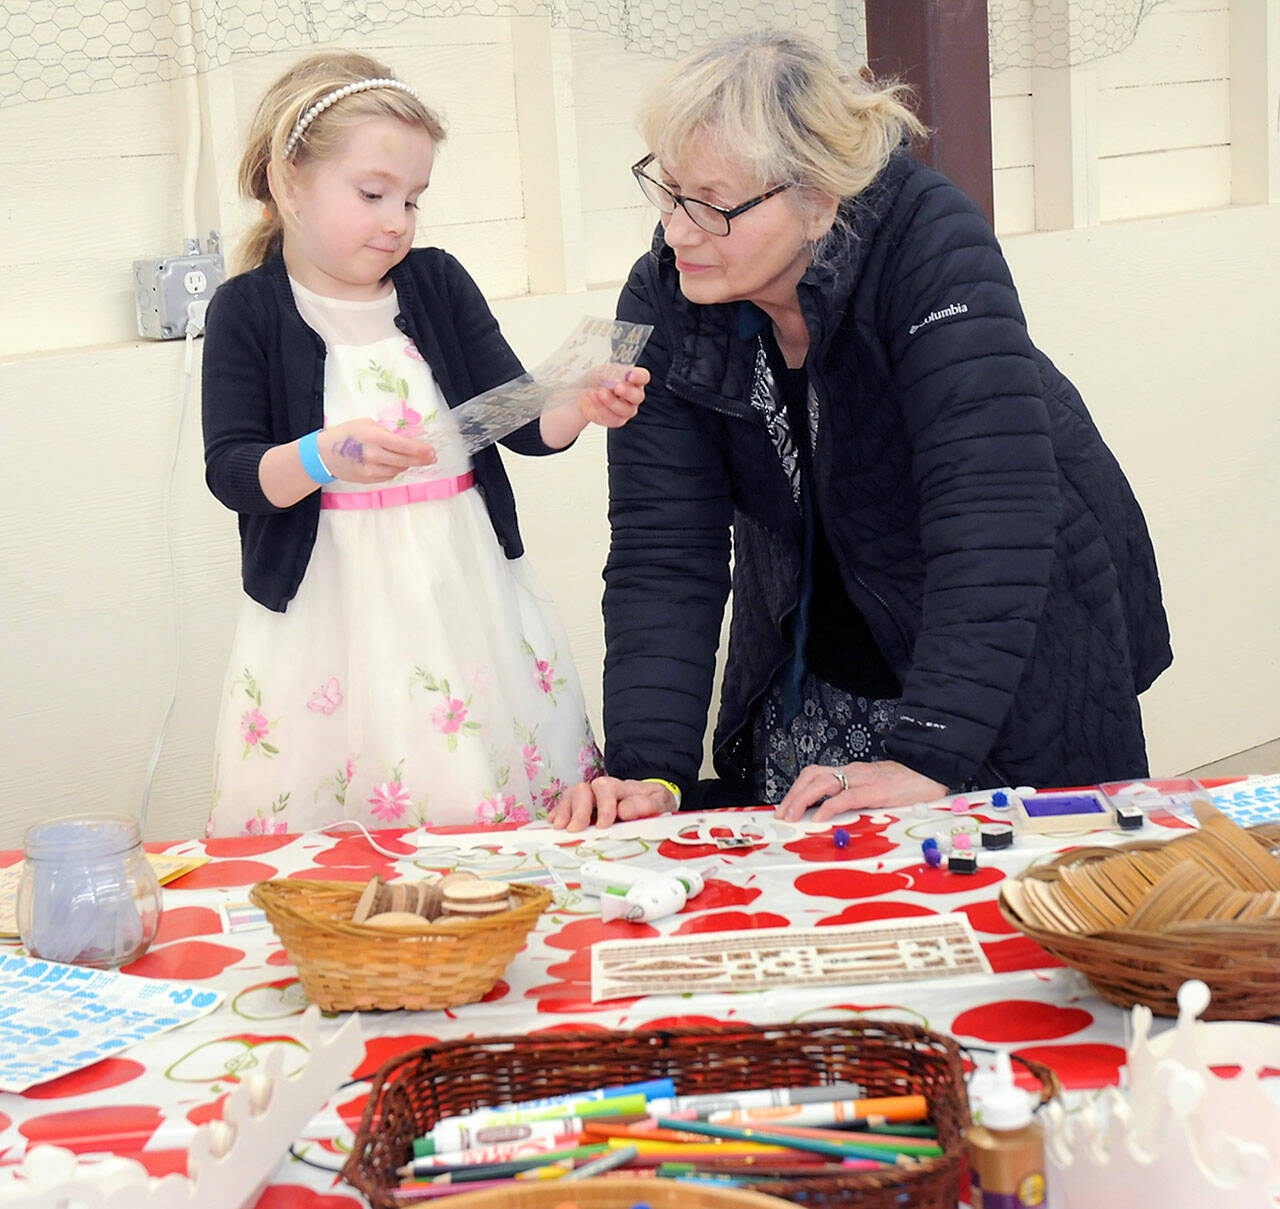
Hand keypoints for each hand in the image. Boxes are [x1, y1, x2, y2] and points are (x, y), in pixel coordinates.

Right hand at [318, 418, 436, 483]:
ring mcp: (370, 469)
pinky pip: (389, 476)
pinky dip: (395, 470)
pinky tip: (395, 464)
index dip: (421, 450)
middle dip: (421, 460)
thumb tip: (406, 440)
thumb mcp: (366, 424)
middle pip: (405, 460)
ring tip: (412, 459)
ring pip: (399, 469)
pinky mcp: (368, 479)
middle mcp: (373, 455)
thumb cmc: (346, 434)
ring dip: (407, 464)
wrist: (324, 454)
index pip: (404, 446)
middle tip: (432, 458)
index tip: (432, 451)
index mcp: (374, 437)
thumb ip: (386, 432)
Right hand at [549, 776, 676, 831]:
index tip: (604, 825)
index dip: (603, 807)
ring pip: (572, 795)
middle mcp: (603, 789)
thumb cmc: (653, 801)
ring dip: (564, 810)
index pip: (607, 788)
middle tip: (575, 829)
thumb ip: (647, 805)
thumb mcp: (660, 802)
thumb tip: (624, 810)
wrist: (651, 799)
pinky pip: (565, 803)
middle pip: (584, 790)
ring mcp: (591, 796)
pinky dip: (558, 812)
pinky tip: (553, 821)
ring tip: (560, 827)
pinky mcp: (583, 805)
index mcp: (622, 787)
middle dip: (578, 810)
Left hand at [577, 365, 648, 428]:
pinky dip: (602, 408)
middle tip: (617, 387)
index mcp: (634, 380)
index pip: (643, 377)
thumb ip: (610, 375)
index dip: (639, 376)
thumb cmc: (596, 380)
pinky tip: (594, 399)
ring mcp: (626, 410)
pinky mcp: (616, 420)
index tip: (630, 375)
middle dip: (628, 392)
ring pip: (626, 410)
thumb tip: (617, 381)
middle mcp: (633, 396)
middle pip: (638, 396)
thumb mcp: (601, 372)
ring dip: (612, 401)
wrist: (583, 393)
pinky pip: (613, 418)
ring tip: (600, 392)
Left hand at [774, 760, 946, 823]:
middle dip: (793, 795)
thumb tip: (834, 816)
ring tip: (792, 817)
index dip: (796, 790)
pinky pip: (847, 796)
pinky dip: (829, 807)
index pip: (815, 775)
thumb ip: (856, 799)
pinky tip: (819, 818)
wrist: (932, 772)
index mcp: (851, 772)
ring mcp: (863, 778)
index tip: (785, 808)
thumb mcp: (875, 791)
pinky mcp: (876, 789)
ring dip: (802, 800)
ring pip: (823, 783)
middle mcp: (853, 772)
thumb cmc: (906, 785)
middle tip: (782, 815)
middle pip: (812, 776)